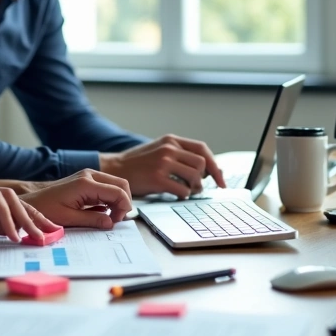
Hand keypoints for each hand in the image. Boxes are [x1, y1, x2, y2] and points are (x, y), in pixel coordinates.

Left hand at [20, 169, 132, 229]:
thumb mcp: (69, 219)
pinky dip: (110, 199)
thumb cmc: (45, 210)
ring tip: (108, 217)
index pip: (118, 191)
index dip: (123, 208)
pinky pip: (106, 187)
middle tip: (115, 220)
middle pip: (121, 184)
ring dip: (118, 200)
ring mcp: (88, 176)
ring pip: (115, 184)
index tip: (115, 222)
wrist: (30, 203)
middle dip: (124, 202)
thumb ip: (92, 220)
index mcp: (86, 184)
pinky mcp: (86, 180)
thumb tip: (111, 223)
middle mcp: (89, 175)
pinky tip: (102, 212)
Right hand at [99, 134, 223, 197]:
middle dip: (204, 179)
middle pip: (201, 164)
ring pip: (195, 177)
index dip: (214, 166)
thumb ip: (180, 155)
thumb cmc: (138, 163)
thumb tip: (209, 170)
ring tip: (187, 191)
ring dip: (195, 188)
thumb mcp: (159, 151)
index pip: (202, 149)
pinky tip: (177, 195)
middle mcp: (169, 149)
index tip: (220, 181)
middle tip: (196, 187)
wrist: (115, 169)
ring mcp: (163, 163)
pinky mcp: (157, 178)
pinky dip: (184, 195)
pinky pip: (183, 190)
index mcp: (171, 140)